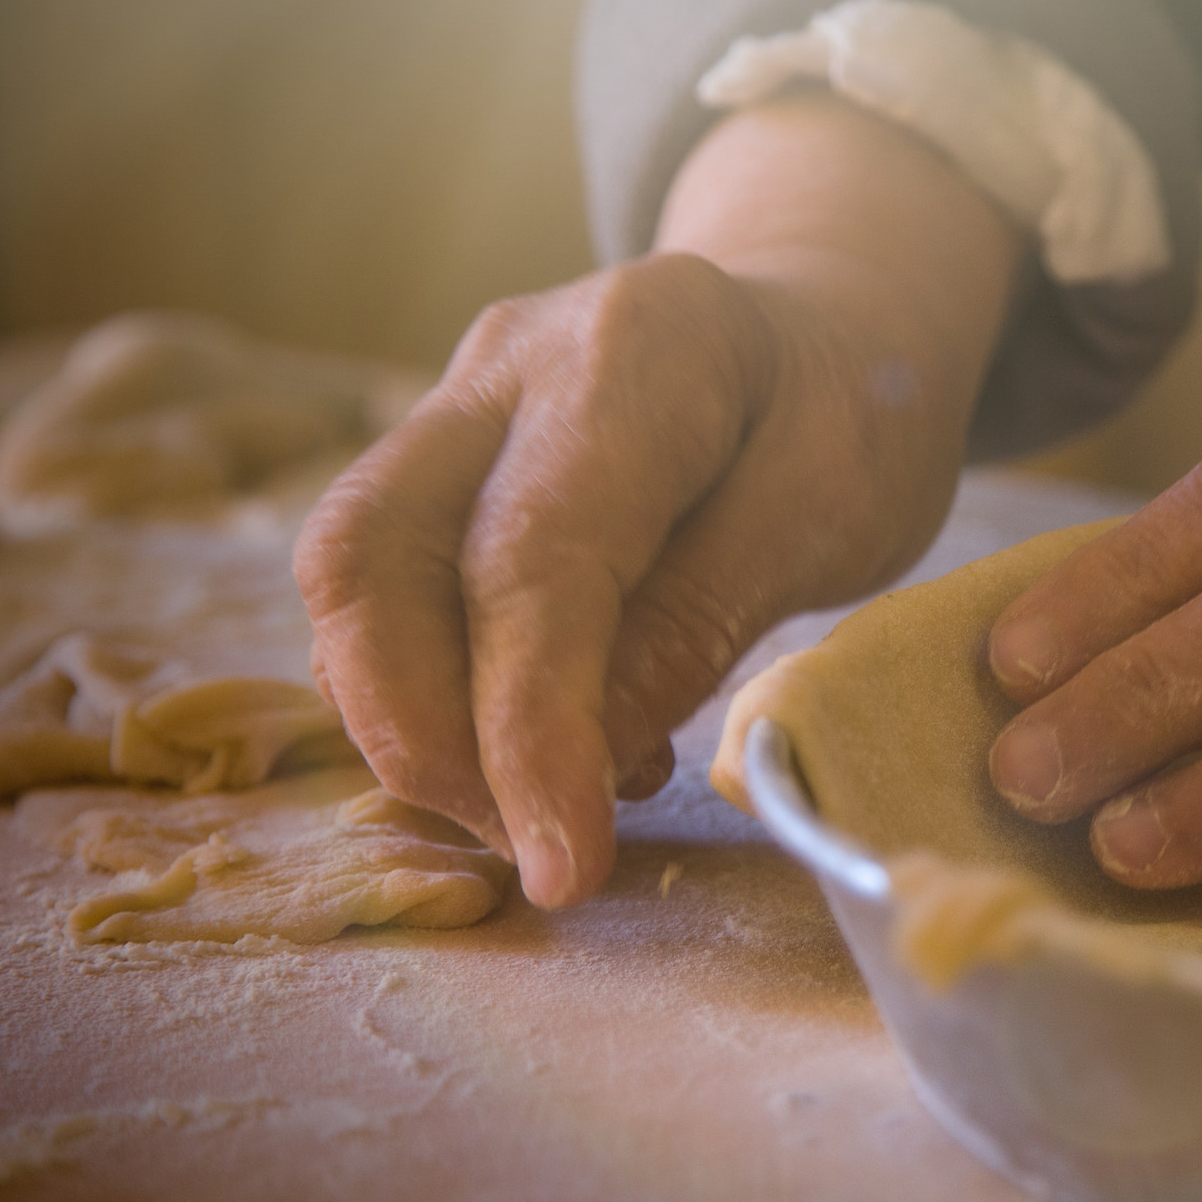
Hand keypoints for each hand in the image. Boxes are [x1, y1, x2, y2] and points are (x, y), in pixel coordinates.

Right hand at [297, 95, 1017, 905]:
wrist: (827, 333)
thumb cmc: (852, 419)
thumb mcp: (831, 516)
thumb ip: (700, 623)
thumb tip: (578, 765)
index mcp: (636, 348)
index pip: (531, 558)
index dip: (528, 729)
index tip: (560, 867)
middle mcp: (508, 361)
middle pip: (371, 558)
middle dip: (424, 737)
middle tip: (533, 852)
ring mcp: (452, 404)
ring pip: (350, 581)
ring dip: (417, 729)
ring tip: (550, 810)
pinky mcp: (434, 464)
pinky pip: (383, 595)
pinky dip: (435, 699)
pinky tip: (548, 754)